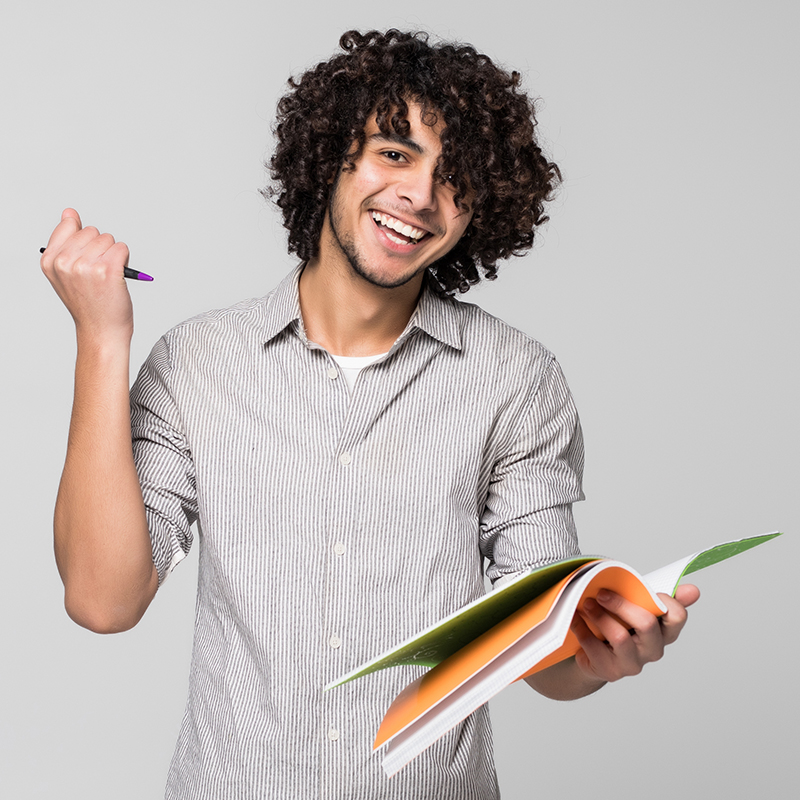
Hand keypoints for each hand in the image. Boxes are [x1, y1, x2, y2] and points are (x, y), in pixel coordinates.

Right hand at [40, 208, 133, 342]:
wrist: (101, 331)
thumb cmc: (88, 304)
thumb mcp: (67, 273)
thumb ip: (66, 242)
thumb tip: (69, 212)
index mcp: (50, 260)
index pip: (69, 225)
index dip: (84, 240)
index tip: (85, 258)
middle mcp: (65, 262)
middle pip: (92, 231)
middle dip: (101, 248)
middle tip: (99, 273)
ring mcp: (85, 266)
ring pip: (109, 239)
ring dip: (114, 255)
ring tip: (108, 277)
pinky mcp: (107, 270)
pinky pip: (122, 248)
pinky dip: (125, 260)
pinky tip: (118, 277)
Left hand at [570, 583, 699, 682]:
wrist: (593, 653)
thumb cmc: (618, 622)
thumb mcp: (635, 604)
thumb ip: (656, 595)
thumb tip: (693, 590)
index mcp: (664, 631)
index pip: (677, 616)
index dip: (666, 601)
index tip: (648, 590)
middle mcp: (652, 650)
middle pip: (646, 624)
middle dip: (621, 604)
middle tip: (601, 593)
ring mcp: (633, 664)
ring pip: (619, 636)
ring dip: (599, 616)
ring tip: (586, 604)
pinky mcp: (611, 672)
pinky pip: (595, 647)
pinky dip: (582, 629)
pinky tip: (576, 620)